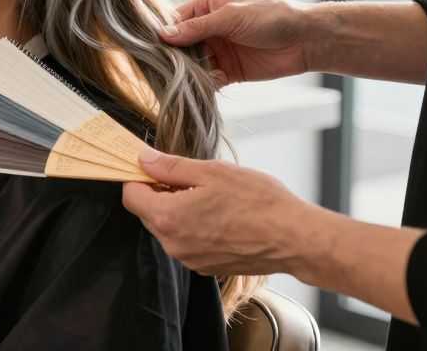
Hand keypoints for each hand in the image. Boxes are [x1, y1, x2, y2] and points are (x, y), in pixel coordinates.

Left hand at [121, 148, 315, 276]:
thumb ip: (171, 166)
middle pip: (148, 213)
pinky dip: (195, 227)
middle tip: (189, 179)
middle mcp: (173, 244)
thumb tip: (144, 159)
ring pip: (169, 228)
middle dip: (160, 193)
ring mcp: (190, 259)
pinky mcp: (206, 267)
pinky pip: (188, 242)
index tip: (154, 167)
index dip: (139, 178)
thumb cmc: (258, 202)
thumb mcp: (211, 172)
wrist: (295, 239)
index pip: (131, 196)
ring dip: (179, 210)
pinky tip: (220, 215)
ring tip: (210, 197)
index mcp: (167, 218)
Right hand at [158, 0, 314, 85]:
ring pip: (193, 63)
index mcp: (206, 8)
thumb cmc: (271, 17)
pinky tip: (208, 83)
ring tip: (184, 78)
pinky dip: (205, 83)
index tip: (151, 46)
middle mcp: (208, 29)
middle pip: (181, 45)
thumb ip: (198, 27)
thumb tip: (164, 35)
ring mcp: (218, 51)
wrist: (306, 39)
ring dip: (188, 72)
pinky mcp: (229, 71)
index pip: (175, 21)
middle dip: (174, 56)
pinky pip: (209, 79)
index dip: (164, 33)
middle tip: (165, 67)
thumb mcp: (231, 17)